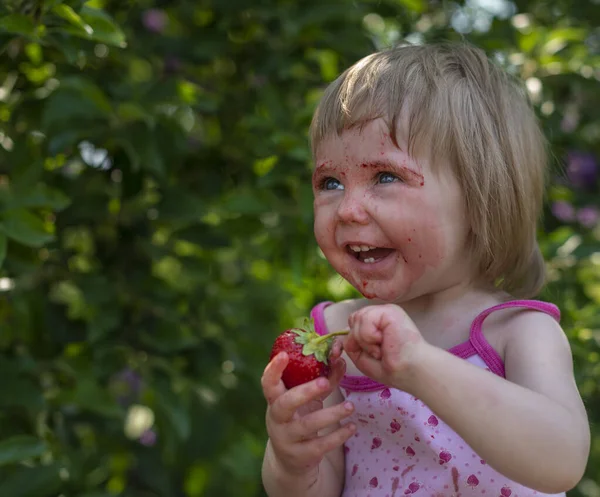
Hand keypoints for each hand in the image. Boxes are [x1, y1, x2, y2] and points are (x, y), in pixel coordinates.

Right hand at [261, 340, 355, 475]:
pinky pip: (320, 445)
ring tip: (351, 406)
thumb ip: (323, 379)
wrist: (290, 459)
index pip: (268, 383)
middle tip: (325, 382)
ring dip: (331, 414)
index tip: (284, 355)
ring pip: (307, 425)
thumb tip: (340, 359)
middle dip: (305, 392)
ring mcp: (287, 439)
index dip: (274, 369)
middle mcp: (277, 419)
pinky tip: (352, 427)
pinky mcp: (300, 456)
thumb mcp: (308, 398)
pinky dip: (338, 436)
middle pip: (285, 404)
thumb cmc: (300, 417)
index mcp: (275, 400)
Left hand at [344, 304, 425, 387]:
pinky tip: (384, 343)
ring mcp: (386, 310)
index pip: (354, 321)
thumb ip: (351, 341)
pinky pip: (365, 320)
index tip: (361, 353)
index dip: (351, 337)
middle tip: (378, 352)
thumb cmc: (392, 367)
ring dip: (365, 341)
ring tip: (382, 349)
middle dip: (359, 340)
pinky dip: (370, 337)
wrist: (410, 372)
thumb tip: (341, 332)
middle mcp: (382, 313)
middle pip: (353, 319)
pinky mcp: (390, 311)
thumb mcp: (363, 355)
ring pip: (357, 319)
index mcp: (378, 321)